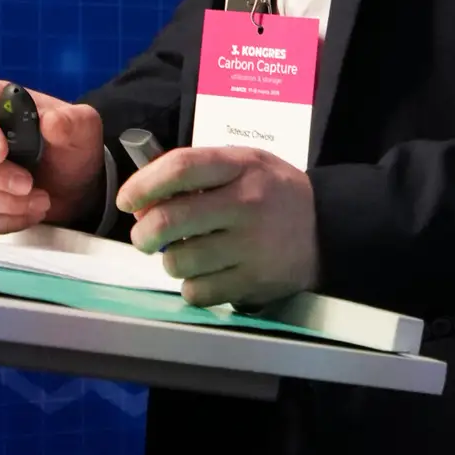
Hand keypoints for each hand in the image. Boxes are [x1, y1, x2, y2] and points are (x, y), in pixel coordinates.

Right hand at [0, 81, 104, 234]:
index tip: (1, 154)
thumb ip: (71, 121)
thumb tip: (50, 121)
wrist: (73, 183)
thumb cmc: (71, 146)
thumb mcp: (82, 128)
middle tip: (28, 185)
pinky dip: (2, 221)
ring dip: (3, 202)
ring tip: (41, 201)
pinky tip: (28, 214)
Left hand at [117, 147, 317, 307]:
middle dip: (144, 233)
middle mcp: (245, 203)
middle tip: (145, 237)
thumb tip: (143, 202)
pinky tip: (206, 273)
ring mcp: (250, 246)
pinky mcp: (253, 282)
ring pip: (178, 260)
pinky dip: (192, 285)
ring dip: (171, 259)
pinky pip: (197, 291)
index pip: (181, 168)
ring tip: (185, 252)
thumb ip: (198, 172)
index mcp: (241, 166)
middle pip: (170, 220)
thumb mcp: (244, 163)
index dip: (143, 184)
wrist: (327, 229)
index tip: (127, 200)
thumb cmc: (273, 191)